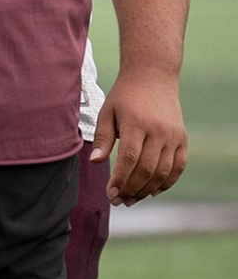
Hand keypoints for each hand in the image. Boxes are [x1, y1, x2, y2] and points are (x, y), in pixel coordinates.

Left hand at [92, 67, 187, 204]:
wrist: (152, 77)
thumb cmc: (124, 96)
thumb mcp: (107, 111)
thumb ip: (103, 138)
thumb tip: (95, 162)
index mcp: (136, 123)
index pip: (129, 159)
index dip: (120, 179)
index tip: (110, 194)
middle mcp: (158, 131)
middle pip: (147, 169)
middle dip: (131, 189)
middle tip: (119, 201)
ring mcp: (173, 136)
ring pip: (163, 172)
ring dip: (147, 190)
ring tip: (132, 199)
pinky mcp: (182, 140)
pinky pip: (178, 167)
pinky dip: (167, 182)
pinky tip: (152, 191)